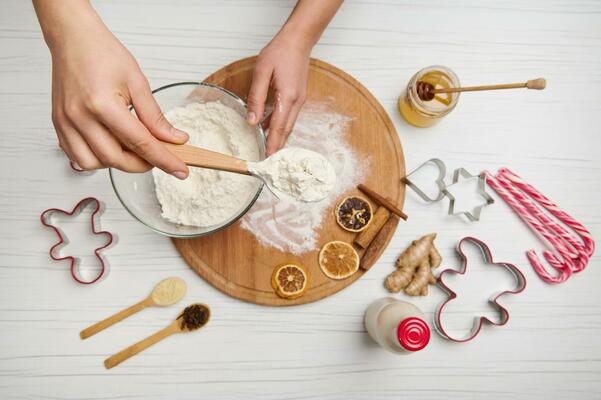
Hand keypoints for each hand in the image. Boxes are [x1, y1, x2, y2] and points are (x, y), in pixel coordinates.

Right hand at [44, 7, 188, 176]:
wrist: (74, 39)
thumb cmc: (103, 54)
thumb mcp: (138, 82)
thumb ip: (155, 116)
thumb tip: (175, 139)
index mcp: (102, 104)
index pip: (139, 143)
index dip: (163, 160)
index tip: (180, 171)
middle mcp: (80, 117)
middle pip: (116, 159)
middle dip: (142, 165)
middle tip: (158, 157)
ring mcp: (65, 123)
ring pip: (94, 164)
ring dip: (118, 164)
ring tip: (133, 149)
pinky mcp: (59, 125)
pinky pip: (77, 156)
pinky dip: (97, 159)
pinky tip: (111, 146)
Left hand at [246, 32, 309, 155]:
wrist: (298, 40)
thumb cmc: (280, 52)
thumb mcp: (262, 72)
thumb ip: (256, 97)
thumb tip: (252, 121)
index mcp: (288, 97)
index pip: (279, 128)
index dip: (273, 145)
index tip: (267, 159)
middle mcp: (296, 102)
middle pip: (287, 131)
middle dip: (277, 147)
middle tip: (268, 161)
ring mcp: (299, 100)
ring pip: (288, 125)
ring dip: (279, 137)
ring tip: (268, 149)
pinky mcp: (298, 96)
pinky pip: (288, 116)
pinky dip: (280, 126)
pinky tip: (270, 128)